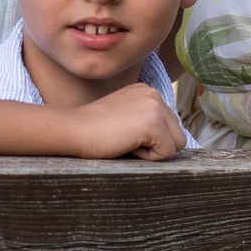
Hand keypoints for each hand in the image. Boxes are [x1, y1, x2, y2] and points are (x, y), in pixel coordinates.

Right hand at [68, 84, 188, 160]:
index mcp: (147, 92)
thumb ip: (146, 121)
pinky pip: (166, 153)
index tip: (122, 132)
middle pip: (177, 135)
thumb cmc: (93, 131)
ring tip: (126, 141)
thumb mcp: (125, 118)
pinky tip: (125, 144)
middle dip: (155, 145)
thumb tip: (171, 141)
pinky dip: (147, 158)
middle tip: (124, 138)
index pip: (170, 127)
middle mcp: (154, 94)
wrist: (72, 130)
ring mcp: (154, 106)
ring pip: (176, 144)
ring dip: (152, 152)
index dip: (149, 140)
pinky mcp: (152, 123)